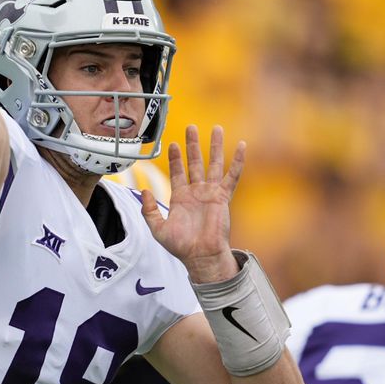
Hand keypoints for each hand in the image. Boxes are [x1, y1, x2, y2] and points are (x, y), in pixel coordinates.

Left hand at [141, 125, 244, 282]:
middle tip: (191, 127)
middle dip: (192, 144)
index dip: (174, 158)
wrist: (200, 256)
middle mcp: (196, 192)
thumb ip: (148, 209)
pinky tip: (241, 146)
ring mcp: (210, 193)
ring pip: (213, 164)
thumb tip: (143, 191)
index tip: (171, 143)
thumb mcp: (157, 228)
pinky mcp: (223, 197)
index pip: (177, 171)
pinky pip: (232, 176)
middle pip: (194, 162)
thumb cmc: (180, 246)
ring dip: (214, 146)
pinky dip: (237, 161)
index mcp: (180, 197)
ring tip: (216, 128)